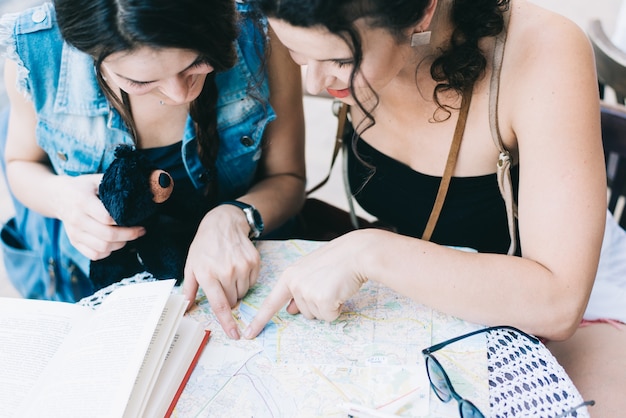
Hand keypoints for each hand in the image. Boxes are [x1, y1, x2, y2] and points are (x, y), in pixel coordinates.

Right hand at [58, 174, 145, 259]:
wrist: (57, 196)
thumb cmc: (83, 186)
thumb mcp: (96, 179)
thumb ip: (114, 186)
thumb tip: (139, 190)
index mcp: (83, 201)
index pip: (107, 218)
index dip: (125, 221)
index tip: (138, 219)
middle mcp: (77, 219)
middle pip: (107, 235)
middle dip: (129, 235)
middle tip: (141, 231)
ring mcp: (74, 233)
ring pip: (102, 247)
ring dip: (121, 244)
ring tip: (129, 236)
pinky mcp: (74, 242)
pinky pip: (94, 254)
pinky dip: (109, 252)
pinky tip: (115, 243)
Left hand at [182, 204, 260, 339]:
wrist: (223, 224)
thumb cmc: (204, 246)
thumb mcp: (191, 265)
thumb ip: (189, 289)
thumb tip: (186, 307)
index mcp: (208, 274)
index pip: (220, 305)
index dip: (227, 322)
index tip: (234, 334)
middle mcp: (226, 271)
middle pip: (233, 300)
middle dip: (228, 297)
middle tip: (221, 283)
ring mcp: (242, 266)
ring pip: (243, 292)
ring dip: (237, 289)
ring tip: (229, 272)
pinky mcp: (254, 262)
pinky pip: (252, 282)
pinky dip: (246, 279)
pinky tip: (238, 267)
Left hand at [243, 234, 367, 338]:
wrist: (356, 253)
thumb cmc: (336, 261)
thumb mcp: (311, 271)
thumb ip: (298, 288)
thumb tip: (290, 310)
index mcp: (289, 275)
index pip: (271, 302)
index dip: (259, 320)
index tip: (249, 334)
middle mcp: (295, 285)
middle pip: (303, 312)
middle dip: (317, 304)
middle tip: (328, 284)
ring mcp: (307, 293)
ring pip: (316, 315)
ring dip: (328, 305)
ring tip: (336, 286)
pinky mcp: (322, 300)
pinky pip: (329, 316)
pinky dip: (337, 308)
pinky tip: (341, 291)